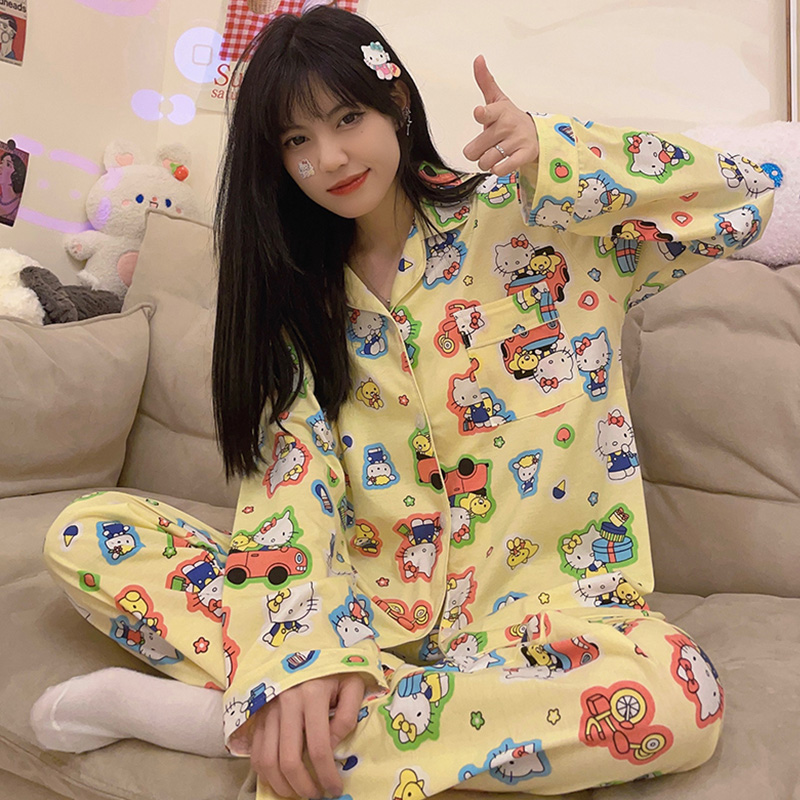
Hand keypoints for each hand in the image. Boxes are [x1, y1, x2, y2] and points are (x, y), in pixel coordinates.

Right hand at [249, 674, 365, 798]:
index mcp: (312, 694)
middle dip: (303, 787)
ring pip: (266, 760)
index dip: (327, 775)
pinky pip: (256, 751)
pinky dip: (265, 772)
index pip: (319, 748)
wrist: (306, 644)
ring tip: (298, 792)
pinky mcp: (258, 713)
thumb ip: (348, 715)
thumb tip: (332, 748)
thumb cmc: (334, 667)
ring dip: (282, 785)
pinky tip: (281, 779)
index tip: (334, 789)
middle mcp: (286, 702)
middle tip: (316, 796)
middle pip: (288, 760)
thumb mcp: (352, 684)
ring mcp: (268, 708)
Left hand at [462, 55, 539, 175]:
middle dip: (477, 151)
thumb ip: (484, 81)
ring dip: (487, 162)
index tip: (479, 113)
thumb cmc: (510, 118)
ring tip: (495, 153)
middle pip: (475, 150)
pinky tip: (502, 162)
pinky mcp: (523, 156)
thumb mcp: (497, 99)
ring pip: (486, 162)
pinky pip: (501, 170)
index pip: (487, 113)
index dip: (482, 114)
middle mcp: (507, 126)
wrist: (536, 133)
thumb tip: (478, 58)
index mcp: (499, 112)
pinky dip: (498, 170)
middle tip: (486, 145)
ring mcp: (516, 141)